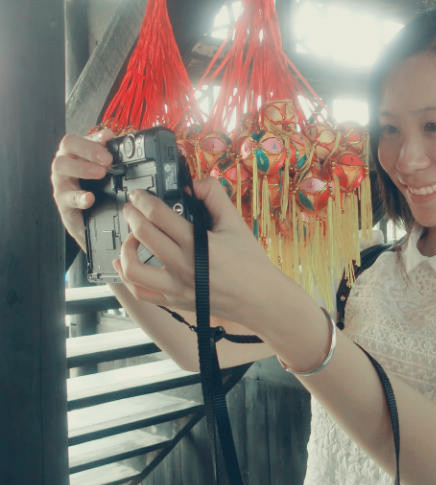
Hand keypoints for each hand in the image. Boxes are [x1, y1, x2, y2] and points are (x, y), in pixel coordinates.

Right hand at [51, 130, 113, 249]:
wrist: (91, 222)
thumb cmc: (97, 190)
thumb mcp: (104, 171)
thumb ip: (108, 155)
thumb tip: (115, 139)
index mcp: (74, 153)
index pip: (78, 138)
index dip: (92, 136)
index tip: (109, 139)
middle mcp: (64, 163)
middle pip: (67, 145)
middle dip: (88, 149)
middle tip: (108, 159)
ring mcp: (61, 182)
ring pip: (62, 166)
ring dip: (82, 167)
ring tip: (101, 173)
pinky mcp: (63, 203)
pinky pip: (67, 198)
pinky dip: (79, 197)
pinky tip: (90, 198)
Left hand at [117, 176, 277, 324]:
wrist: (260, 299)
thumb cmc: (251, 264)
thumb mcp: (236, 223)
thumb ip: (215, 196)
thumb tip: (194, 184)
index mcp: (198, 244)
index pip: (158, 214)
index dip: (142, 199)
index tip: (138, 194)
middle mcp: (183, 266)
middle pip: (142, 235)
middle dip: (131, 215)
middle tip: (131, 208)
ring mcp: (176, 286)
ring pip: (133, 268)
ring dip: (126, 247)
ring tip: (131, 237)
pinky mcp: (174, 301)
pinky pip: (140, 292)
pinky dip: (126, 276)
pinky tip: (127, 262)